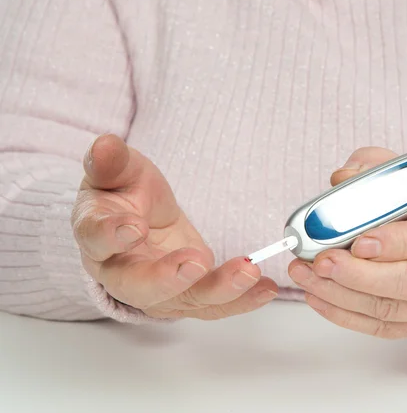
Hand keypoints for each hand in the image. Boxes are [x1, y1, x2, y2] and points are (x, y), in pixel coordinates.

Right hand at [71, 134, 277, 318]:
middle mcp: (122, 273)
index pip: (97, 240)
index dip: (112, 236)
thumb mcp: (118, 171)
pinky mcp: (189, 294)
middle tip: (196, 261)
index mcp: (97, 237)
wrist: (137, 219)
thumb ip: (112, 163)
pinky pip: (214, 304)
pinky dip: (242, 299)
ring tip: (249, 272)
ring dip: (219, 290)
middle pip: (140, 286)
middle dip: (168, 278)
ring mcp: (158, 291)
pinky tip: (266, 288)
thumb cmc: (123, 195)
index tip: (135, 226)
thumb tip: (105, 145)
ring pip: (185, 299)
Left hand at [288, 147, 406, 338]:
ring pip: (394, 308)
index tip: (360, 242)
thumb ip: (379, 169)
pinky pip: (385, 327)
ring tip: (306, 275)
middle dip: (359, 275)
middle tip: (321, 261)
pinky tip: (318, 295)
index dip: (399, 242)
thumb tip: (343, 179)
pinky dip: (346, 314)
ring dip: (342, 294)